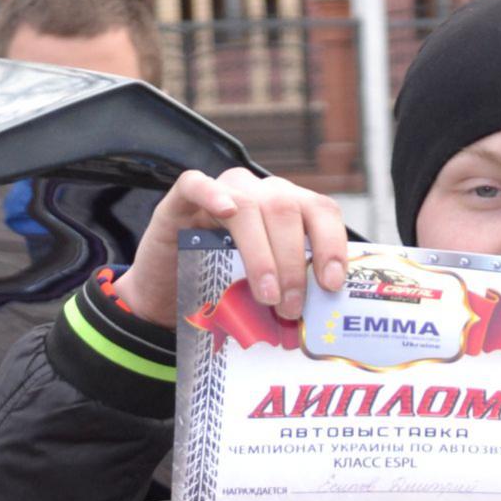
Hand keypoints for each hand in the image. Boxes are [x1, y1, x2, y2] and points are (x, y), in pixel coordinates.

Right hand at [117, 168, 348, 331]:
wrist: (168, 295)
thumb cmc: (225, 292)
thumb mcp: (267, 290)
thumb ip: (294, 290)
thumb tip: (327, 317)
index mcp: (290, 211)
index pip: (320, 212)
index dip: (331, 244)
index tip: (331, 283)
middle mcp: (260, 193)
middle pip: (286, 211)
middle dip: (293, 263)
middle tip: (291, 308)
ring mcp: (222, 192)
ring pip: (248, 206)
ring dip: (261, 253)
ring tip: (266, 295)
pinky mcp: (182, 200)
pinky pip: (195, 183)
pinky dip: (212, 194)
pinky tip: (225, 212)